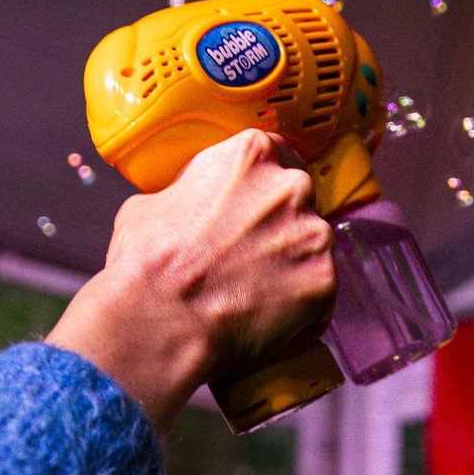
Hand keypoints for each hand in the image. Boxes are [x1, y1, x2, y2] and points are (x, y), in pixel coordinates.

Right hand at [46, 130, 336, 429]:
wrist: (162, 320)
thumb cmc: (148, 266)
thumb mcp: (151, 203)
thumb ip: (186, 192)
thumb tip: (185, 204)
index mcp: (251, 154)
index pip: (277, 156)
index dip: (263, 188)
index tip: (255, 208)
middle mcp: (291, 186)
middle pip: (300, 201)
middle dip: (280, 226)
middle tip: (251, 255)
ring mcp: (313, 234)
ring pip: (313, 247)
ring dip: (293, 265)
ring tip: (256, 293)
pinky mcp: (324, 281)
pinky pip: (322, 293)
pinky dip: (303, 308)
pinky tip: (271, 319)